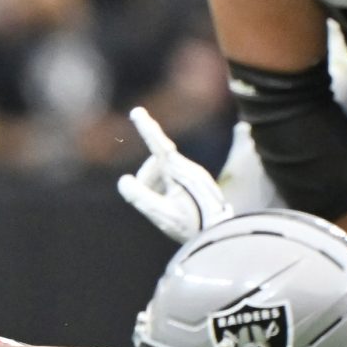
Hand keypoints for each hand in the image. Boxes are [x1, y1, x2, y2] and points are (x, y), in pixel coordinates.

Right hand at [115, 106, 230, 242]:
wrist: (222, 234)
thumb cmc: (192, 226)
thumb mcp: (162, 215)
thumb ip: (140, 197)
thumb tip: (124, 181)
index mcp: (179, 172)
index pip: (159, 145)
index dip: (146, 128)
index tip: (137, 112)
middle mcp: (189, 168)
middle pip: (156, 163)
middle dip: (147, 179)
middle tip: (151, 205)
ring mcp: (195, 174)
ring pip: (165, 171)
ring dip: (157, 186)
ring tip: (167, 210)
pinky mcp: (198, 183)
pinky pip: (174, 179)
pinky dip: (167, 190)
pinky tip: (175, 209)